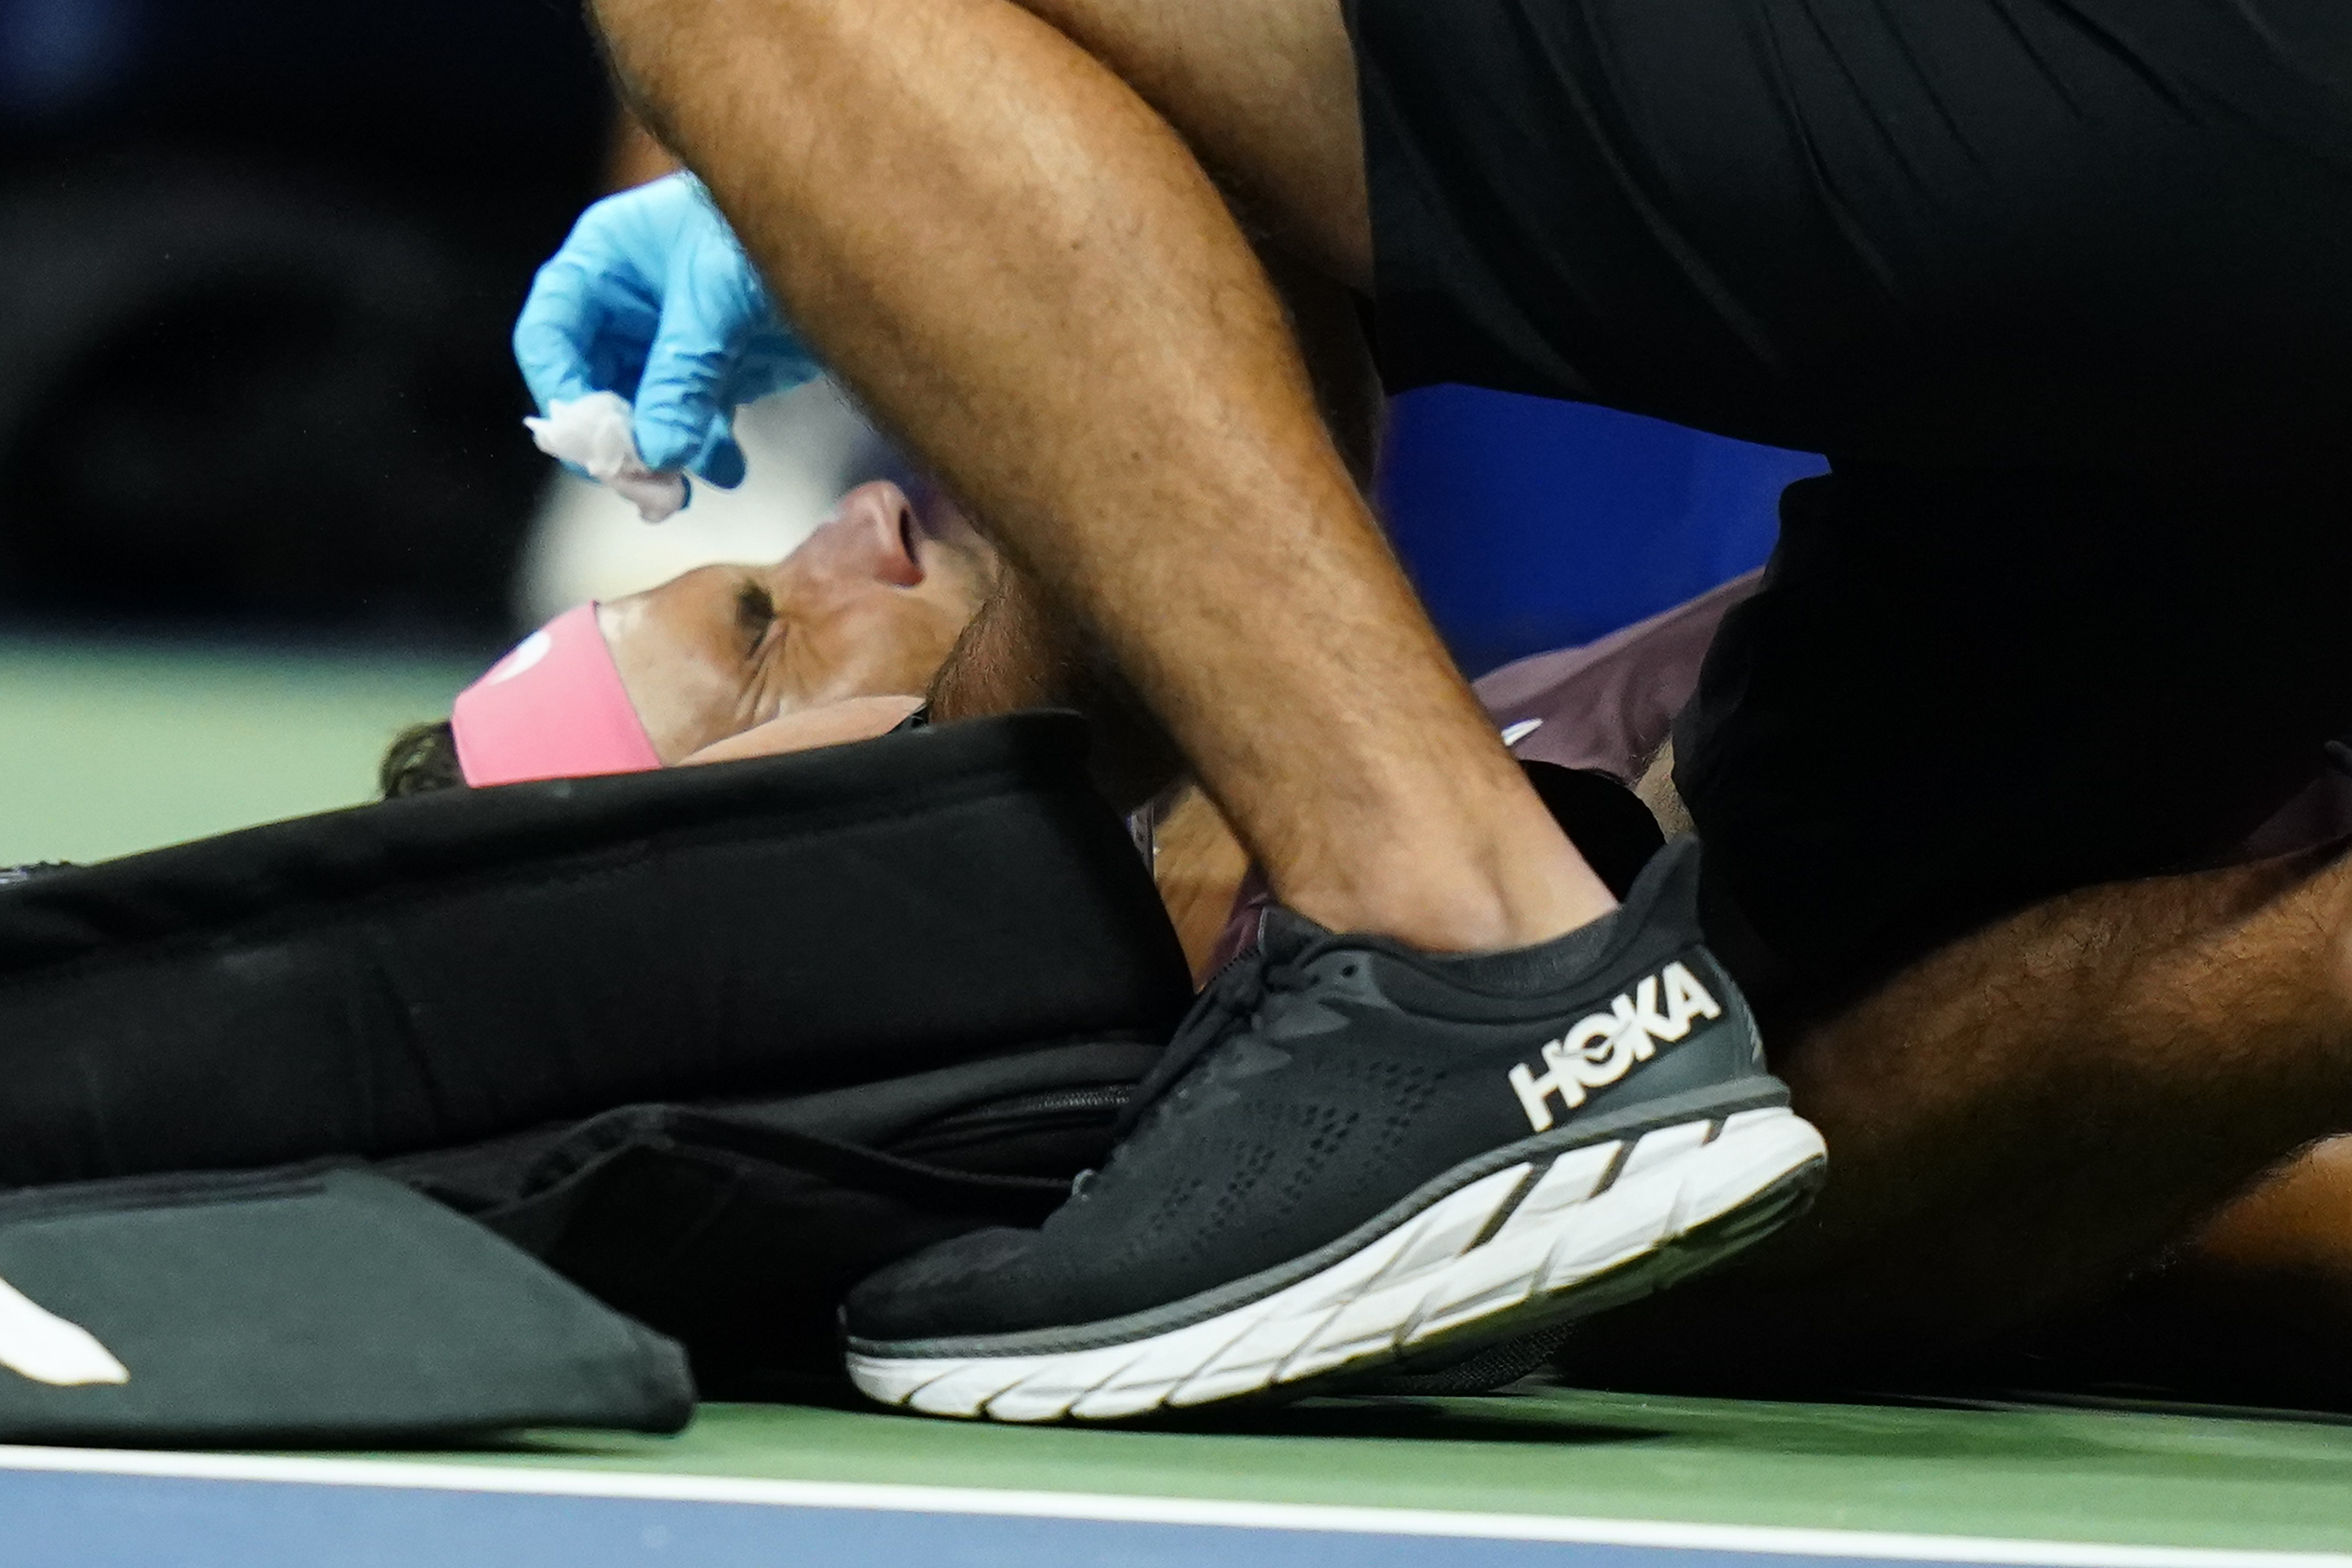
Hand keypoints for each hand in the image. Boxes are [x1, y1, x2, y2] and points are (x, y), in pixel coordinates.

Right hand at [512, 172, 820, 487]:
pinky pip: (689, 425)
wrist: (856, 242)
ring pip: (639, 416)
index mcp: (605, 260)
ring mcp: (668, 342)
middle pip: (589, 387)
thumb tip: (656, 451)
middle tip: (647, 482)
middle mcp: (626, 305)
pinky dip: (704, 453)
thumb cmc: (776, 231)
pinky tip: (729, 468)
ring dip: (663, 455)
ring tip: (703, 475)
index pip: (548, 334)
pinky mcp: (712, 370)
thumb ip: (683, 376)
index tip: (590, 444)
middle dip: (616, 440)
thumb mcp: (720, 300)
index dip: (560, 392)